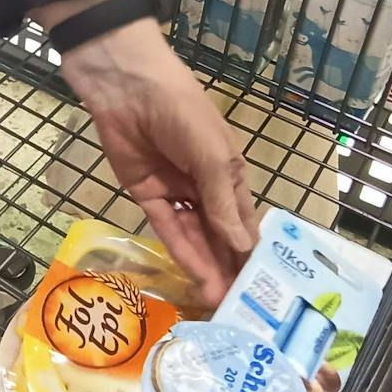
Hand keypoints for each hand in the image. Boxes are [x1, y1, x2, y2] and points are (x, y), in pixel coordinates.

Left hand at [55, 16, 258, 302]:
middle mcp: (205, 186)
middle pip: (219, 234)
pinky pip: (166, 228)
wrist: (126, 86)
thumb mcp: (211, 156)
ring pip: (195, 237)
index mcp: (230, 172)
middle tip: (240, 305)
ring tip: (220, 299)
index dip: (253, 251)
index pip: (245, 220)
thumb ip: (222, 204)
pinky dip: (181, 251)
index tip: (264, 285)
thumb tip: (244, 247)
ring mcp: (175, 192)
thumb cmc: (181, 111)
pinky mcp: (146, 195)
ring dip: (207, 266)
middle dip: (229, 266)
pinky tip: (196, 275)